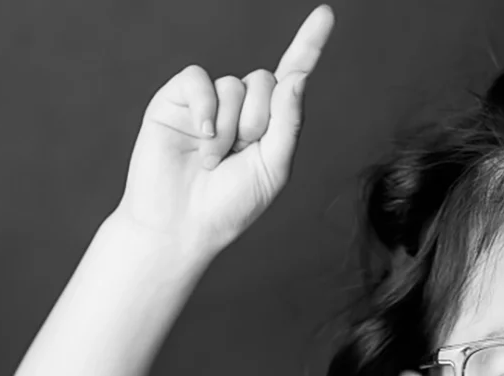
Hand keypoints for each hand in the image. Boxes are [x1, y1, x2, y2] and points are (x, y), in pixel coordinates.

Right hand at [114, 4, 334, 257]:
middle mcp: (240, 110)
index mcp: (269, 127)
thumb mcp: (272, 170)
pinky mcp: (177, 101)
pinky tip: (201, 137)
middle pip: (264, 81)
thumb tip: (295, 80)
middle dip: (257, 121)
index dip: (308, 46)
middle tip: (238, 156)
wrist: (181, 226)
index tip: (325, 14)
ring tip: (212, 161)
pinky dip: (204, 107)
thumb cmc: (229, 208)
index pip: (290, 78)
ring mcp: (208, 104)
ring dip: (228, 128)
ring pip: (233, 84)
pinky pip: (199, 79)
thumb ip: (288, 125)